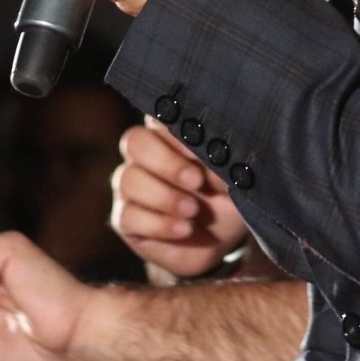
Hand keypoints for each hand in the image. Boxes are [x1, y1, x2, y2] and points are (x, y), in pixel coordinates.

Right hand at [111, 119, 248, 279]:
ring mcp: (131, 187)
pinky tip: (184, 229)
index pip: (157, 118)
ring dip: (164, 196)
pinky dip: (159, 224)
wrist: (219, 242)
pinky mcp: (125, 219)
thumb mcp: (233, 182)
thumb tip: (217, 157)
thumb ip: (224, 165)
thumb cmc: (225, 200)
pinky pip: (128, 216)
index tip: (198, 150)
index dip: (173, 131)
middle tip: (196, 181)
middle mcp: (144, 157)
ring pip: (129, 180)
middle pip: (135, 142)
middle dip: (166, 162)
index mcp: (169, 138)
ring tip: (192, 210)